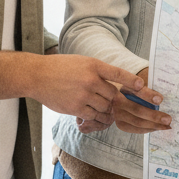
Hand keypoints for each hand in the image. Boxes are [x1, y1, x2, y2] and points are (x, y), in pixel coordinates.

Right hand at [31, 55, 147, 130]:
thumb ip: (98, 71)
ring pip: (105, 107)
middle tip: (106, 99)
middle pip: (112, 95)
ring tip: (96, 104)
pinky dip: (95, 115)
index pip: (118, 73)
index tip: (141, 86)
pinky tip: (90, 111)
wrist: (37, 75)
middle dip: (112, 98)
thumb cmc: (61, 68)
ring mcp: (83, 95)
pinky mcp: (75, 108)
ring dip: (104, 108)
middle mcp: (90, 80)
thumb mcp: (82, 62)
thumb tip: (115, 84)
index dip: (131, 81)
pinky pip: (94, 115)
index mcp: (93, 65)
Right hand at [109, 67, 171, 134]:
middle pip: (137, 110)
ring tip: (166, 126)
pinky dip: (147, 129)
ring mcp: (117, 114)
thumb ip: (149, 88)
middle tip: (168, 119)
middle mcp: (117, 101)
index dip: (147, 95)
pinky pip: (135, 129)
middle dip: (154, 116)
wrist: (122, 95)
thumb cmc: (137, 87)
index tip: (160, 99)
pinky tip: (157, 128)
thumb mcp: (141, 83)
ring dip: (153, 125)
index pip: (136, 91)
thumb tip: (160, 99)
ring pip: (137, 122)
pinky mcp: (120, 124)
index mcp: (124, 88)